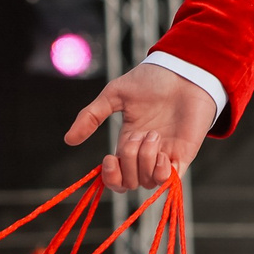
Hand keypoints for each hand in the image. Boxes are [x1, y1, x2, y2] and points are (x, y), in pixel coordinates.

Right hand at [63, 63, 218, 191]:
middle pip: (130, 182)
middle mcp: (145, 154)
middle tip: (138, 135)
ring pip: (148, 182)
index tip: (108, 159)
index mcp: (128, 142)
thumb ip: (92, 116)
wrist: (183, 71)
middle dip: (128, 160)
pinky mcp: (184, 154)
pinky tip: (162, 153)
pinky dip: (162, 173)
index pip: (117, 177)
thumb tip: (68, 140)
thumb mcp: (114, 95)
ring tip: (153, 135)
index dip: (110, 177)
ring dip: (145, 161)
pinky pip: (170, 181)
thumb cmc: (151, 80)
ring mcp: (165, 155)